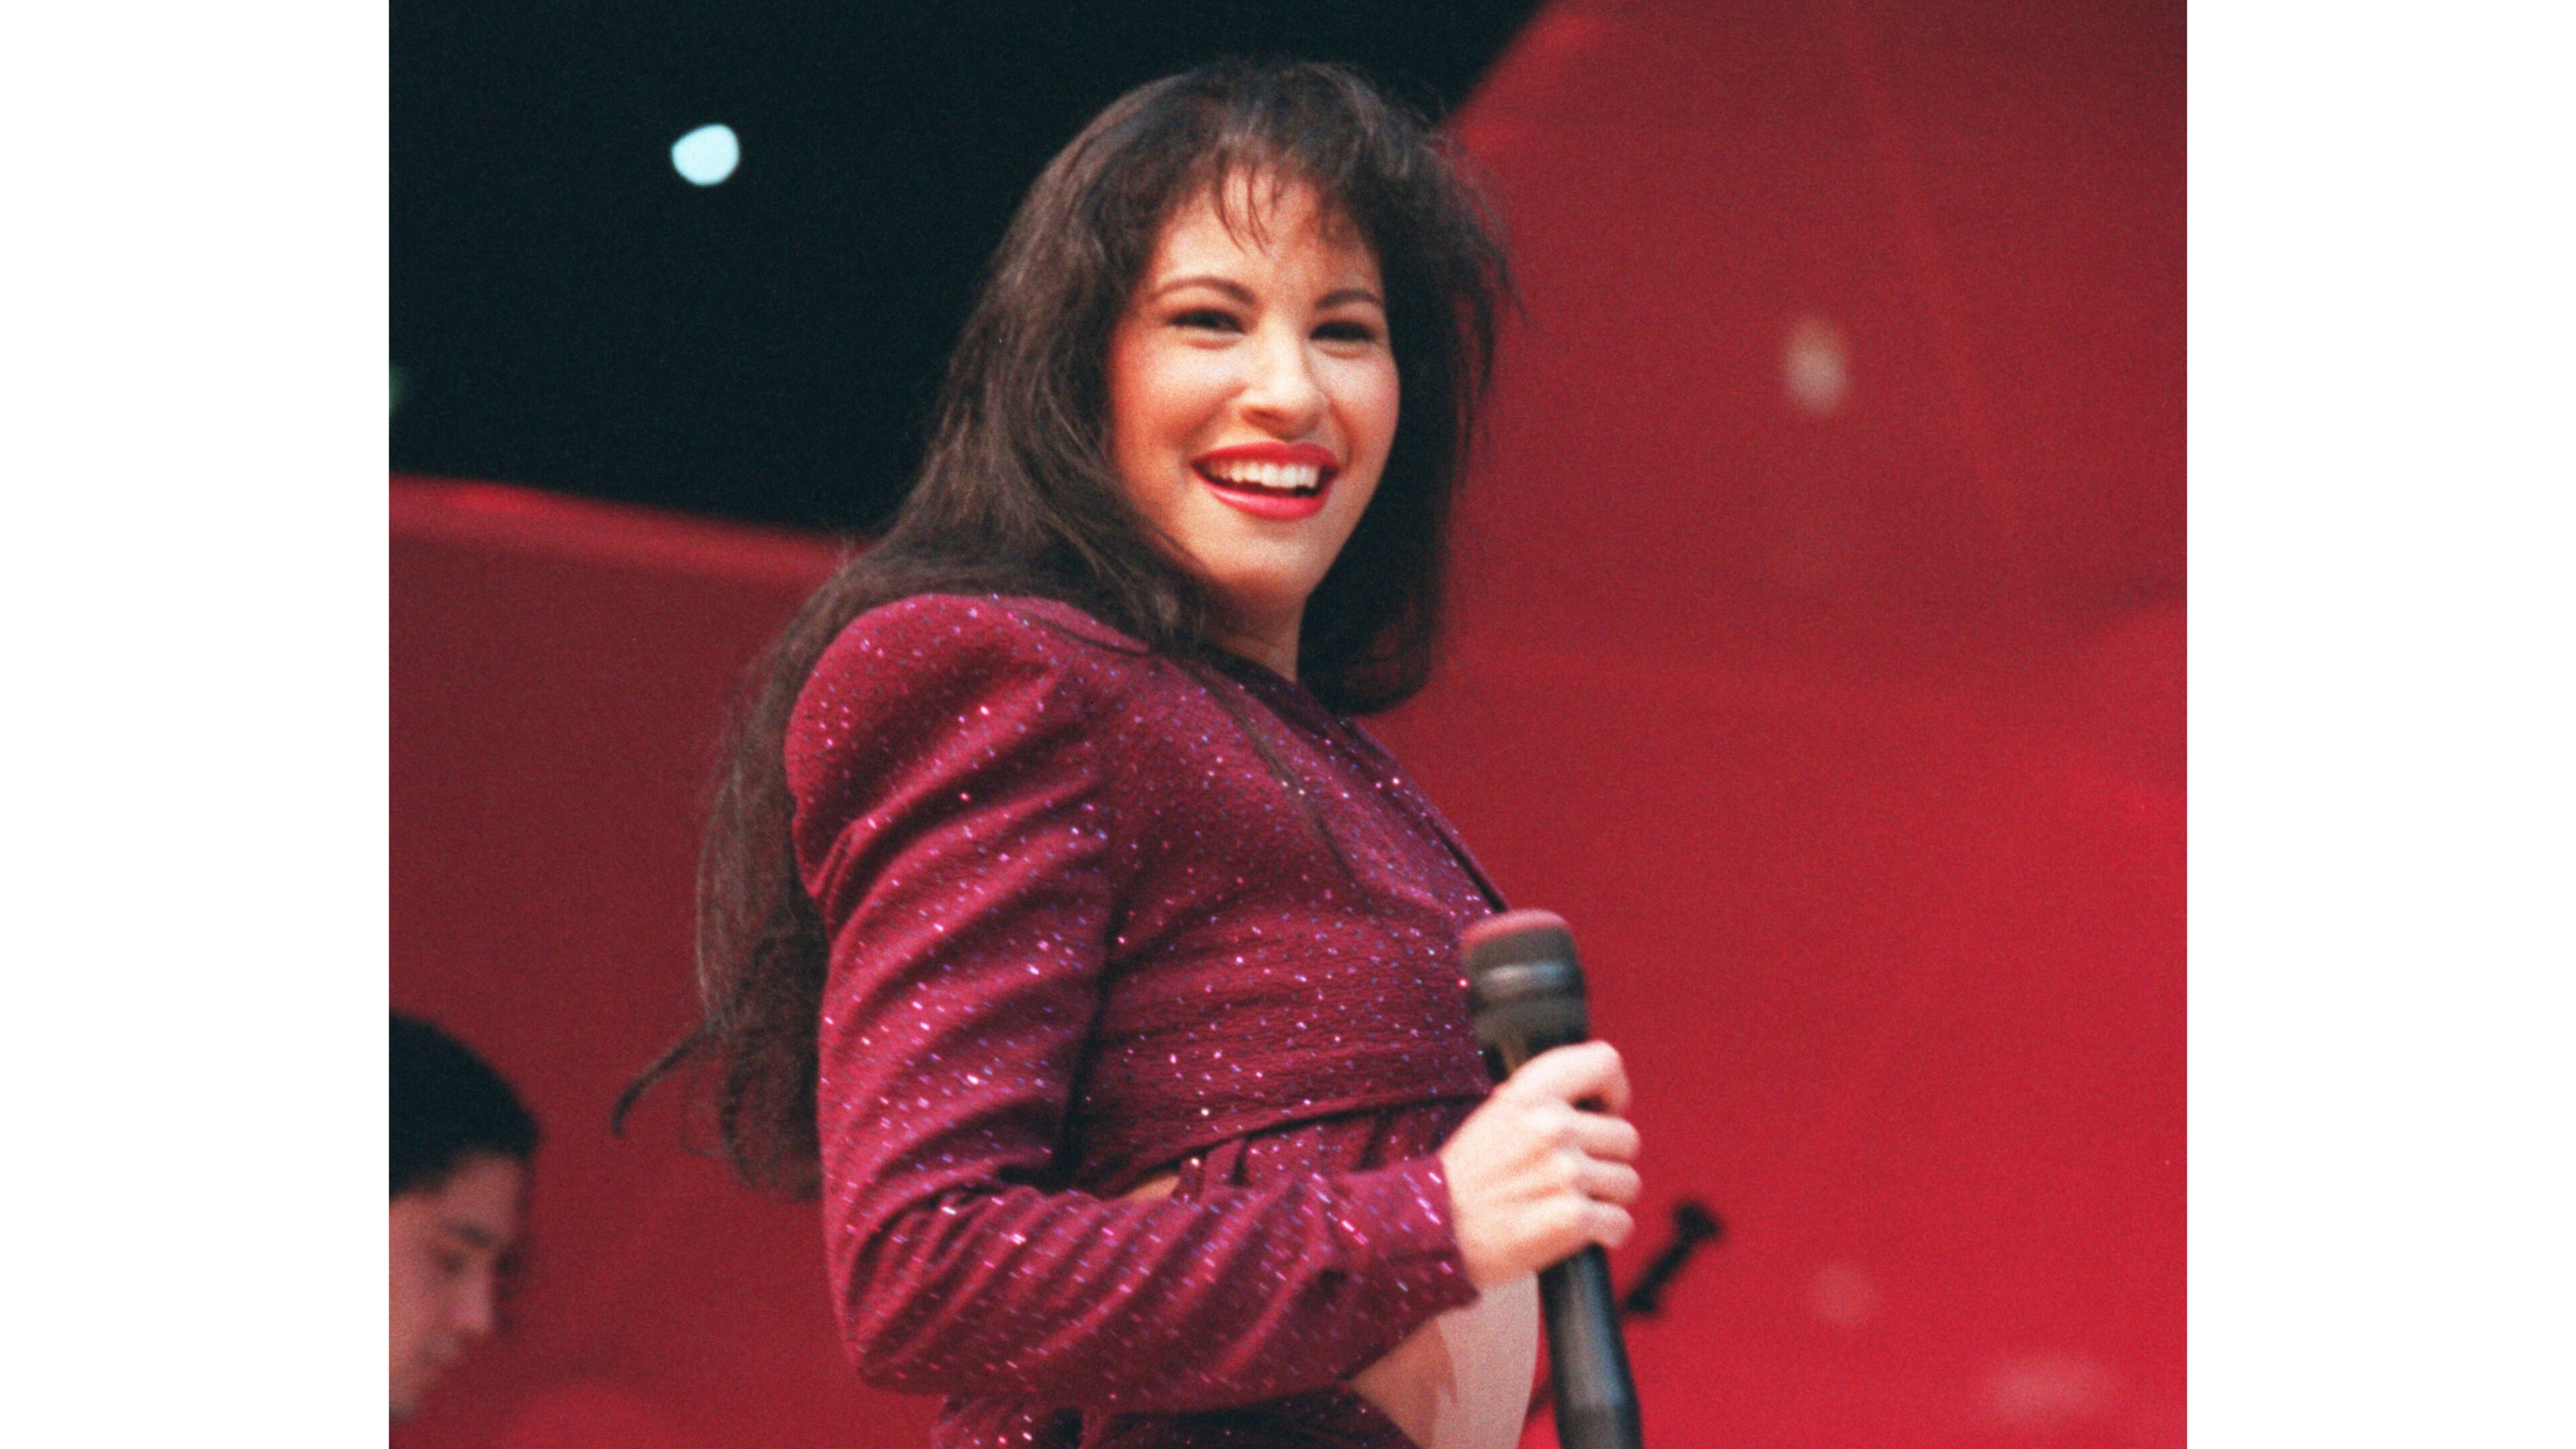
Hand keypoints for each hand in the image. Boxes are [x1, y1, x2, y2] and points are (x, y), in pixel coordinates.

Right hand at [1436, 1041, 1641, 1289]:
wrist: (1430, 1234)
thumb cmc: (1464, 1179)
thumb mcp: (1495, 1115)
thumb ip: (1544, 1103)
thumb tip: (1598, 1106)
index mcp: (1529, 1093)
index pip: (1604, 1062)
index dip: (1613, 1091)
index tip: (1603, 1112)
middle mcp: (1550, 1126)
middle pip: (1625, 1136)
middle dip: (1607, 1160)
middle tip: (1574, 1176)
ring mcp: (1564, 1173)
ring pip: (1628, 1181)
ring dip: (1607, 1198)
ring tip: (1568, 1204)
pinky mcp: (1572, 1219)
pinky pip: (1621, 1223)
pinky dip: (1606, 1233)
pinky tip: (1575, 1232)